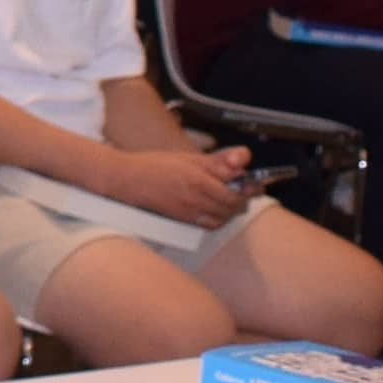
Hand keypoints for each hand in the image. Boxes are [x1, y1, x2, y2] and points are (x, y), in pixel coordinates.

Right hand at [102, 142, 252, 227]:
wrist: (128, 181)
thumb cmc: (155, 165)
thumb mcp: (189, 157)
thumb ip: (218, 161)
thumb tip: (243, 158)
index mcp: (199, 178)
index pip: (236, 188)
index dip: (250, 186)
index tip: (254, 182)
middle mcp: (196, 198)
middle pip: (233, 205)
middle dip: (242, 197)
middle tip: (244, 188)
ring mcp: (190, 212)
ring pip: (224, 217)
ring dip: (231, 209)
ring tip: (230, 197)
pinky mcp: (184, 221)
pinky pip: (210, 224)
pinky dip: (219, 218)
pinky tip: (215, 208)